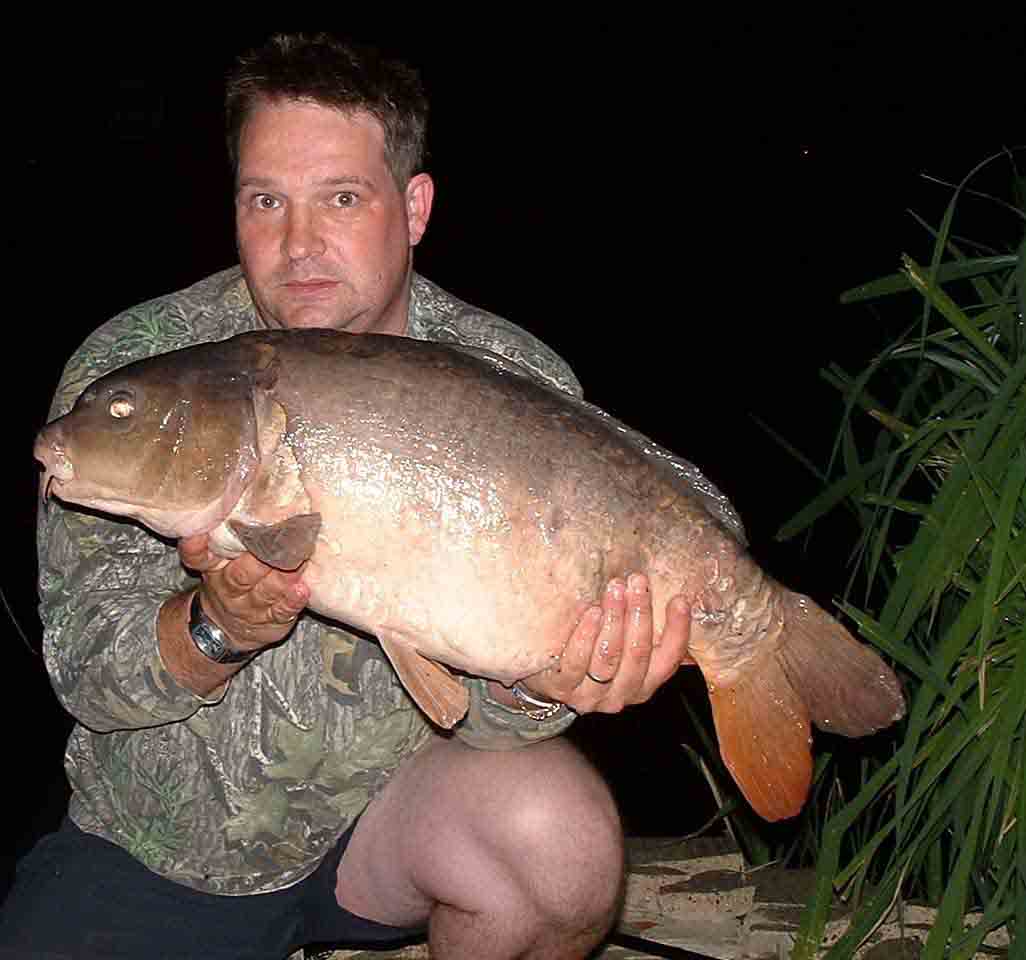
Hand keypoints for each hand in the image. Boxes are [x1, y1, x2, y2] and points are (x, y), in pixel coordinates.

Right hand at [179, 533, 309, 654]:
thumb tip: (263, 490)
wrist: (230, 631)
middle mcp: (229, 587)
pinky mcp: (271, 621)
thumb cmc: (235, 580)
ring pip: (265, 591)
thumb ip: (237, 534)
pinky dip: (292, 601)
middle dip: (260, 558)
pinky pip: (281, 612)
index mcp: (214, 568)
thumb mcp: (224, 560)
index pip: (198, 558)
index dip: (196, 547)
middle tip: (280, 538)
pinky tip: (302, 591)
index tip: (197, 533)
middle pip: (240, 575)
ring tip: (298, 562)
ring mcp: (250, 607)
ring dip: (283, 576)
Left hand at [521, 574, 690, 714]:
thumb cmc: (593, 651)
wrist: (549, 676)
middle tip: (638, 582)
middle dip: (640, 614)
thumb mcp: (623, 644)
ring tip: (615, 590)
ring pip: (609, 657)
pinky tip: (592, 613)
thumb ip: (643, 627)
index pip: (669, 659)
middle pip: (638, 654)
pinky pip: (577, 662)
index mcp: (644, 682)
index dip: (678, 630)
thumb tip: (668, 593)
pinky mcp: (563, 688)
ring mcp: (592, 695)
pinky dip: (586, 635)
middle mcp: (622, 693)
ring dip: (615, 619)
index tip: (679, 600)